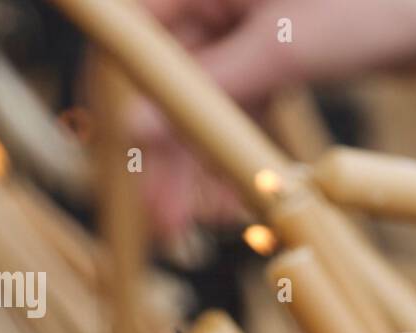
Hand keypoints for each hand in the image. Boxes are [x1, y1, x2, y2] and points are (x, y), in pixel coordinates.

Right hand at [135, 0, 415, 234]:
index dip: (125, 109)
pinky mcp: (290, 52)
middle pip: (172, 80)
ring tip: (208, 227)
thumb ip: (215, 85)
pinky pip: (251, 105)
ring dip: (208, 163)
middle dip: (170, 154)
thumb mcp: (287, 47)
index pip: (136, 40)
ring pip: (213, 100)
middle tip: (168, 227)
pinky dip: (247, 150)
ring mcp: (255, 22)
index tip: (125, 172)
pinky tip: (242, 199)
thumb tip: (139, 131)